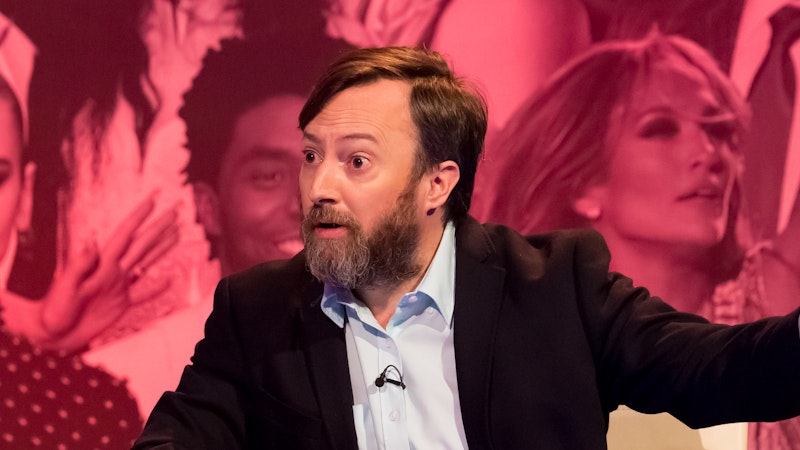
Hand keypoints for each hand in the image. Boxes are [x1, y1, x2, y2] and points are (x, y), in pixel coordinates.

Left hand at [8, 193, 180, 350]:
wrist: (49, 334)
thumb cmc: (53, 312)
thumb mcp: (64, 288)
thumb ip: (78, 265)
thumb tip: (91, 243)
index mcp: (101, 265)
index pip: (124, 235)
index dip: (138, 217)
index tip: (151, 202)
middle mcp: (112, 271)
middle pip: (141, 244)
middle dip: (157, 227)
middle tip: (173, 211)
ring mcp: (118, 287)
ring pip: (145, 262)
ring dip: (161, 248)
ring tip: (174, 234)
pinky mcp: (120, 304)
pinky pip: (143, 294)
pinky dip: (156, 288)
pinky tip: (168, 281)